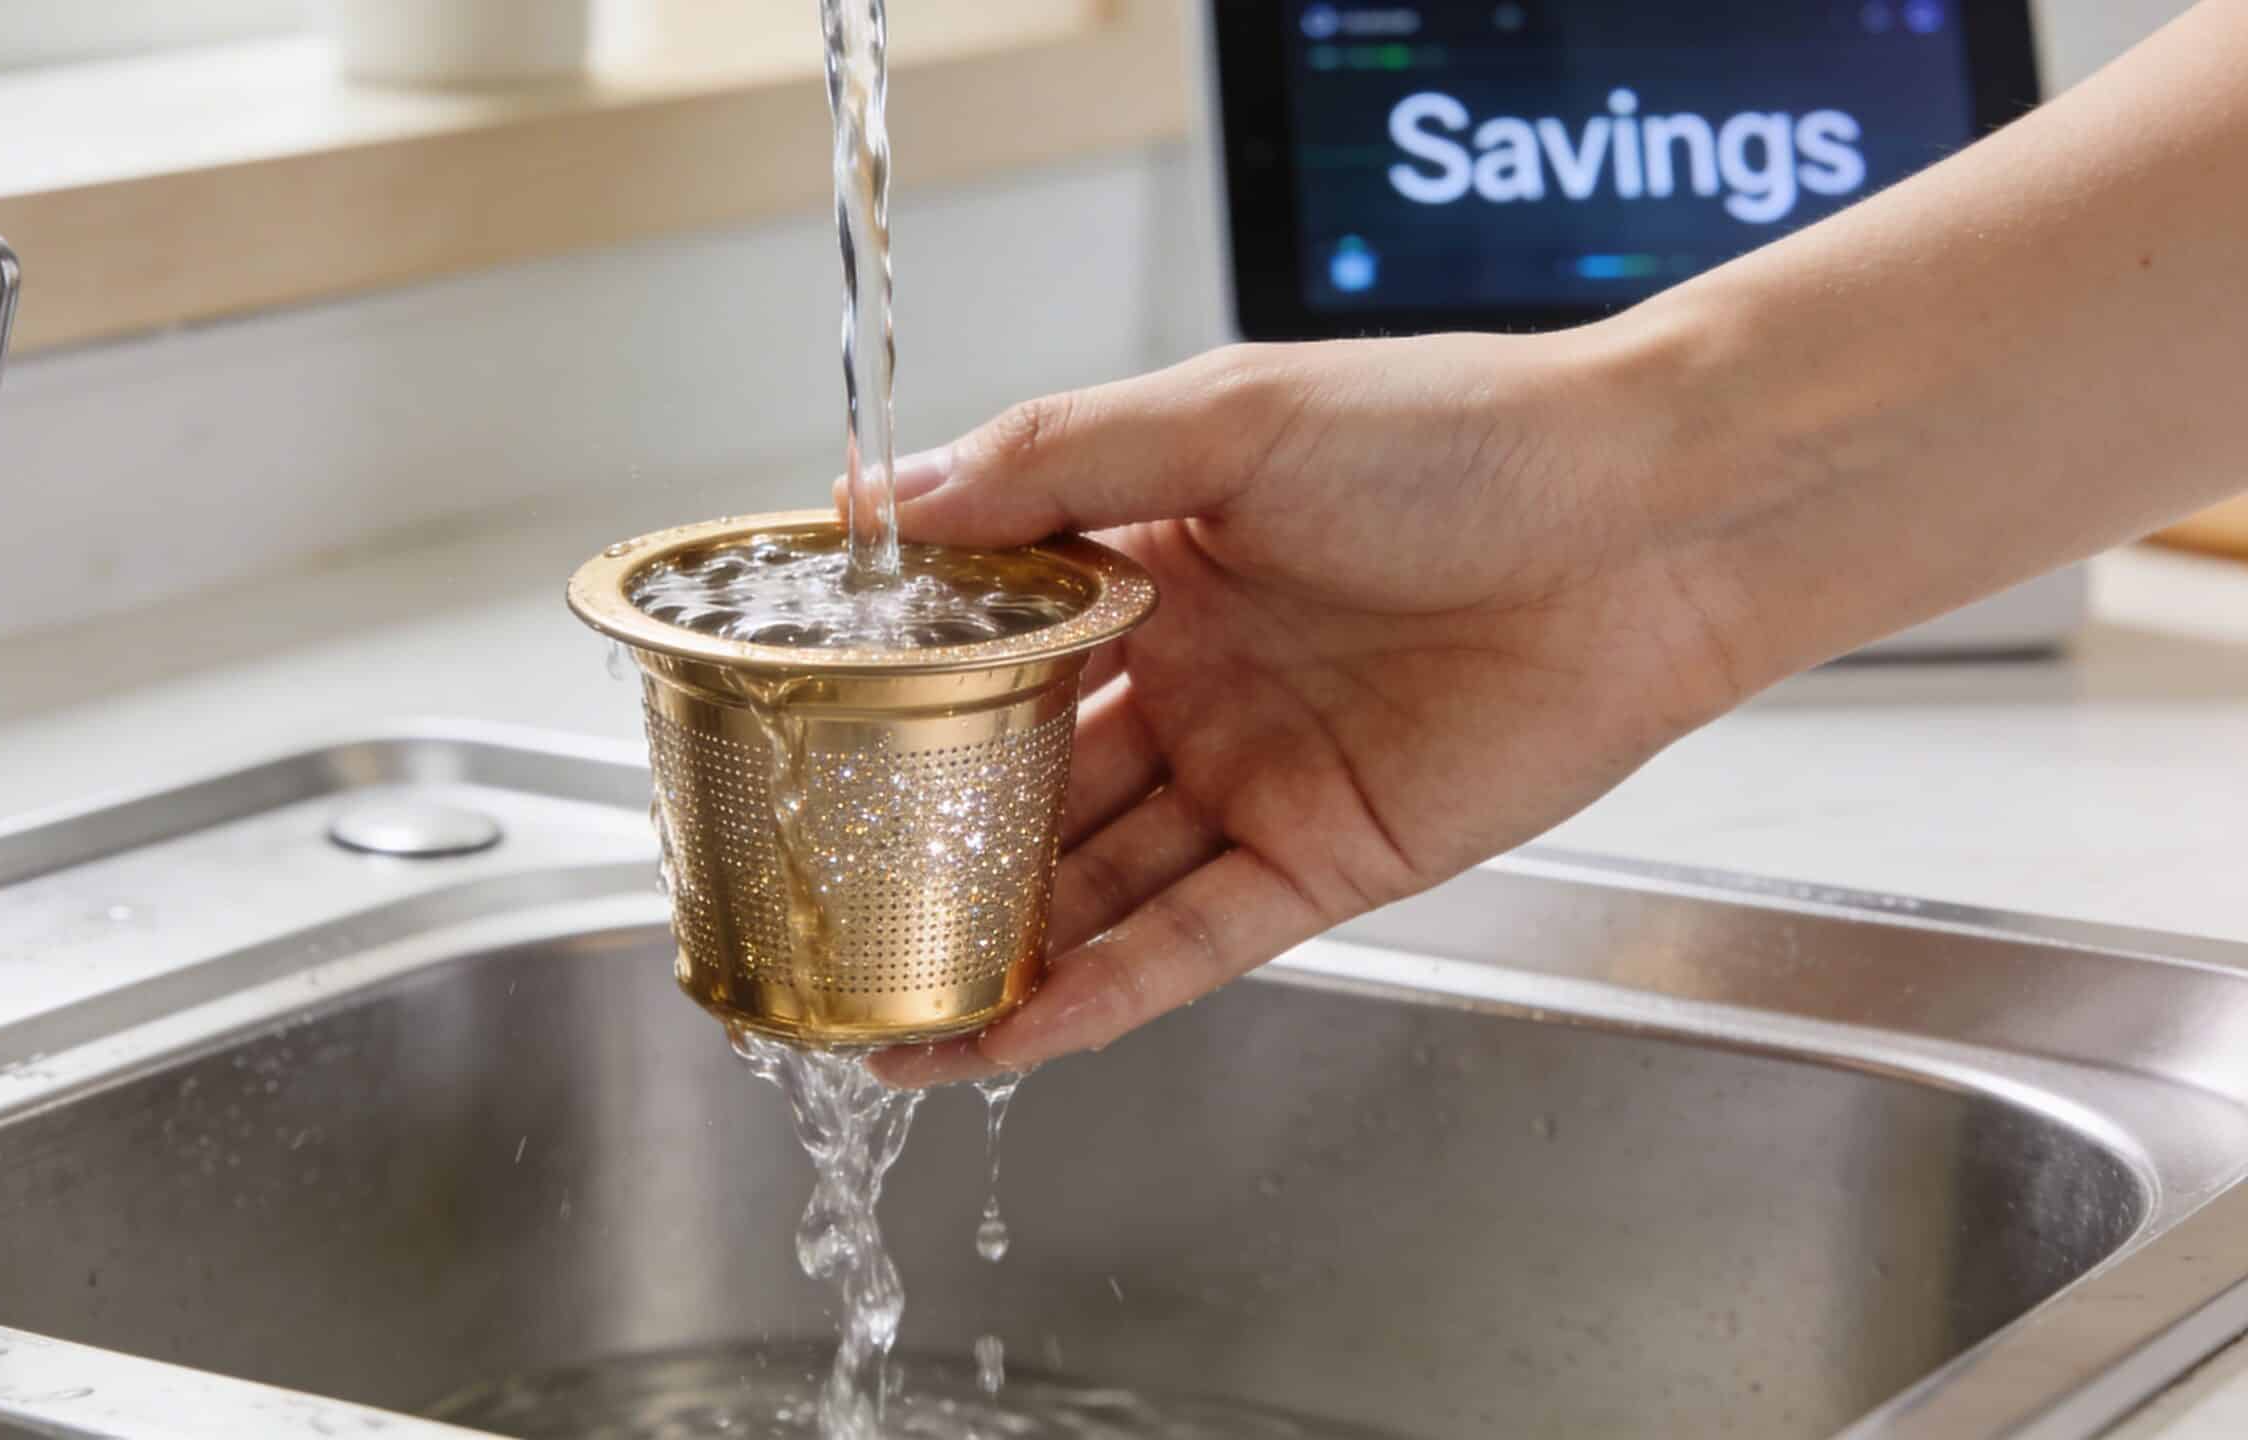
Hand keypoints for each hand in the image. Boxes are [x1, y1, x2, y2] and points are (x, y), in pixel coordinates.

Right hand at [868, 334, 1754, 1086]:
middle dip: (925, 837)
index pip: (995, 635)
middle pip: (1029, 775)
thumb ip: (1054, 461)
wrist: (1651, 520)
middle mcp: (1195, 674)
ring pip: (1092, 876)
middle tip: (814, 895)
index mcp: (1158, 558)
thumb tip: (881, 497)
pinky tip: (997, 1031)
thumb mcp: (1229, 416)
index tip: (799, 730)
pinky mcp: (1321, 859)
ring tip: (874, 996)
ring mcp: (1252, 774)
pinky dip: (1094, 989)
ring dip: (990, 939)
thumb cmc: (1463, 435)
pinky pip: (1186, 941)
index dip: (902, 685)